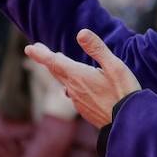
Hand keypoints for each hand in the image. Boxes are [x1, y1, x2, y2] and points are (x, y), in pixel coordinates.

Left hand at [24, 30, 139, 127]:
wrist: (128, 123)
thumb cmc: (124, 92)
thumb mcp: (115, 66)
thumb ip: (97, 49)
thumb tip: (80, 33)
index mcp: (79, 75)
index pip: (54, 62)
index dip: (40, 54)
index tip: (28, 48)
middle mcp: (74, 89)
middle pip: (56, 71)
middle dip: (47, 59)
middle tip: (37, 49)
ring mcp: (78, 101)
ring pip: (64, 82)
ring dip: (59, 71)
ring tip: (58, 62)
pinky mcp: (84, 110)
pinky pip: (72, 93)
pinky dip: (70, 83)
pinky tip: (76, 84)